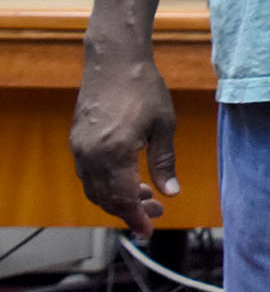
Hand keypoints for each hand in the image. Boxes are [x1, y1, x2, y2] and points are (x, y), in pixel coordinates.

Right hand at [70, 54, 180, 237]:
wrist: (114, 60)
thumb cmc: (144, 88)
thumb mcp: (164, 125)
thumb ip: (165, 161)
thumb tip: (170, 193)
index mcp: (115, 153)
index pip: (122, 199)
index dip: (135, 218)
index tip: (148, 231)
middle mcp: (91, 155)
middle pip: (106, 199)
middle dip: (129, 211)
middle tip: (154, 213)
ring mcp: (80, 148)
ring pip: (94, 189)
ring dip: (117, 198)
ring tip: (144, 196)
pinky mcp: (77, 140)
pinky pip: (88, 174)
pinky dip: (105, 184)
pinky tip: (126, 179)